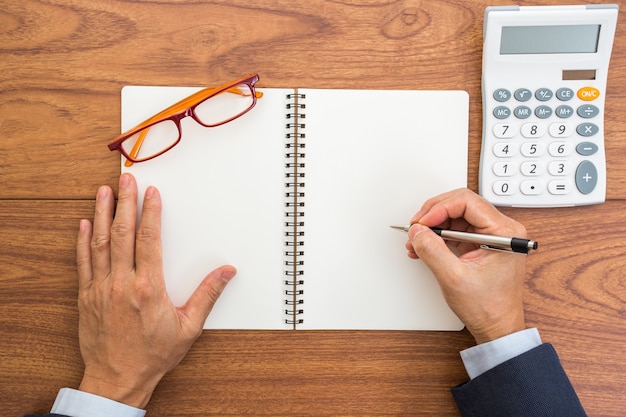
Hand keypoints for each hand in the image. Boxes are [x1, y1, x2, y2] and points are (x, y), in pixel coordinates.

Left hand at [75, 173, 235, 407]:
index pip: (149, 239)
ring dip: (103, 214)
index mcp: (149, 288)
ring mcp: (100, 289)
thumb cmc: (153, 355)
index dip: (151, 212)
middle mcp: (122, 284)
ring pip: (100, 243)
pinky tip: (85, 224)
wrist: (118, 379)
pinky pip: (83, 263)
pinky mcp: (86, 297)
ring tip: (104, 192)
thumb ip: (208, 295)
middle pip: (123, 234)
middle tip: (126, 180)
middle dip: (125, 203)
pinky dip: (83, 241)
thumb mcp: (189, 327)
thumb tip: (226, 272)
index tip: (152, 194)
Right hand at [406, 188, 525, 343]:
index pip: (466, 202)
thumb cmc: (489, 307)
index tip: (422, 222)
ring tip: (416, 240)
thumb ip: (432, 250)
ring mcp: (491, 236)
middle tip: (416, 227)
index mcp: (504, 231)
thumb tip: (417, 231)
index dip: (439, 208)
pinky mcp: (480, 244)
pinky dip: (437, 236)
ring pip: (455, 217)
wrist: (497, 328)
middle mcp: (501, 229)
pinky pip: (455, 230)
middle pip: (460, 205)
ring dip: (433, 226)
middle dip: (433, 214)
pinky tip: (423, 246)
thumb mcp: (454, 278)